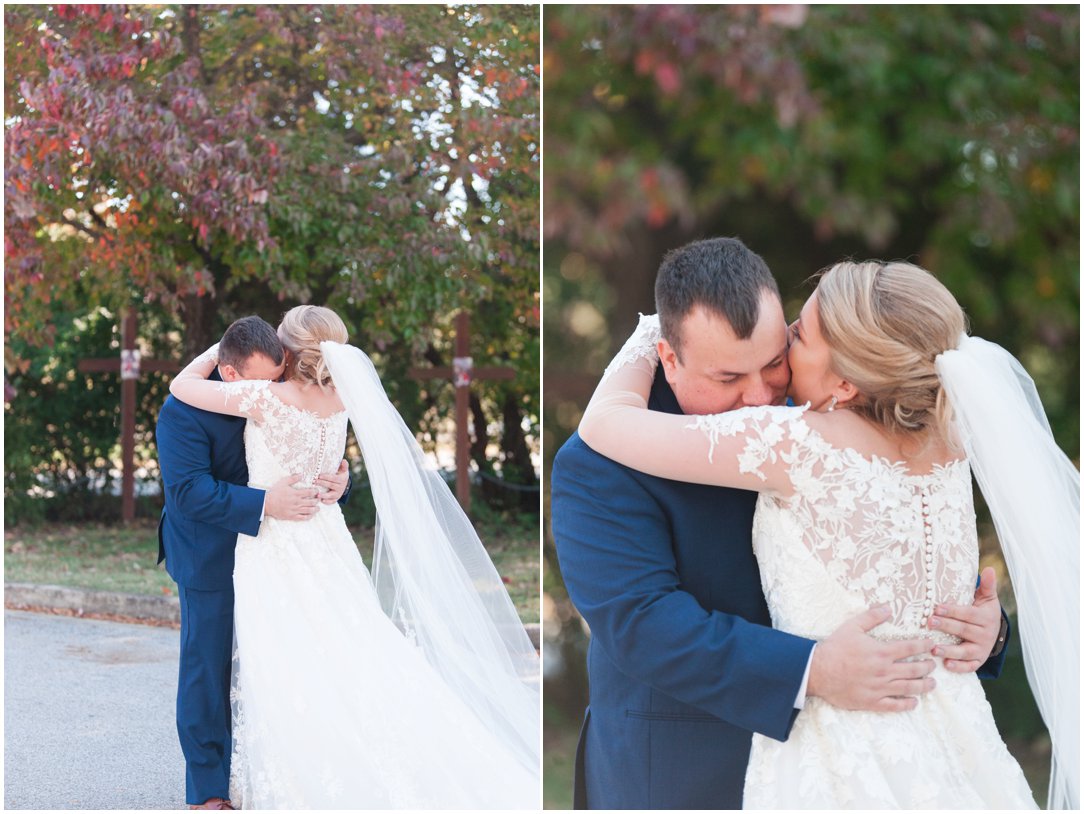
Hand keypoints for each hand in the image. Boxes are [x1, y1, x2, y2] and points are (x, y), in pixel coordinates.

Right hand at [263, 474, 319, 520]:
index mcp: (296, 494)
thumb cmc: (275, 493)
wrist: (267, 504)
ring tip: (317, 507)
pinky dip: (309, 516)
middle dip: (317, 500)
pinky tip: (311, 514)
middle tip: (318, 499)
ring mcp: (295, 510)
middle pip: (312, 502)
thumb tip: (301, 474)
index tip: (316, 491)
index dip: (316, 492)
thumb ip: (293, 478)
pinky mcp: (292, 516)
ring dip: (315, 509)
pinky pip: (303, 518)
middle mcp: (297, 502)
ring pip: (309, 510)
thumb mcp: (283, 482)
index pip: (310, 492)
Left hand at [314, 460, 348, 503]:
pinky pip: (332, 501)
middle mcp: (341, 487)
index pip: (334, 478)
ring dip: (324, 495)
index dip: (327, 477)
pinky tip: (322, 501)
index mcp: (342, 479)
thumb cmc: (340, 474)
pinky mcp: (336, 499)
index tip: (319, 475)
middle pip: (331, 485)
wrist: (343, 484)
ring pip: (331, 495)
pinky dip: (327, 502)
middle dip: (322, 483)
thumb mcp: (343, 470)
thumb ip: (343, 466)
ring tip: (317, 495)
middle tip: (314, 481)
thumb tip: (344, 460)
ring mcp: (338, 493)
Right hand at [807, 606, 935, 712]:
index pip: (910, 648)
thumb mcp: (851, 627)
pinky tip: (914, 701)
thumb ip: (871, 617)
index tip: (931, 644)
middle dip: (928, 667)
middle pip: (915, 670)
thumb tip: (888, 607)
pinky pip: (895, 705)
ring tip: (932, 684)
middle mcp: (885, 671)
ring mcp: (880, 688)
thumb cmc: (835, 648)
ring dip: (924, 686)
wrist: (818, 671)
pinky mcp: (873, 701)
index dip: (924, 645)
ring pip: (909, 688)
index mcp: (881, 652)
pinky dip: (907, 704)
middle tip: (933, 665)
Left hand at [928, 566, 1001, 672]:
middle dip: (946, 626)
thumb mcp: (987, 598)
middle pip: (963, 630)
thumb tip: (989, 569)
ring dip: (950, 650)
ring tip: (934, 648)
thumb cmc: (983, 610)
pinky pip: (970, 666)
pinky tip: (946, 664)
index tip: (936, 608)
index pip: (968, 614)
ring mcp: (981, 649)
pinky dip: (959, 667)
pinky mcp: (978, 660)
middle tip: (929, 623)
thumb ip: (987, 586)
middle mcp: (985, 634)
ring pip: (965, 651)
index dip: (953, 611)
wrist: (994, 631)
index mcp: (985, 617)